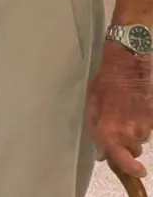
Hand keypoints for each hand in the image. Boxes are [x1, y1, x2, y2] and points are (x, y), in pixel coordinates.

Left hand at [86, 40, 151, 177]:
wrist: (126, 67)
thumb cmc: (104, 85)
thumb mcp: (92, 107)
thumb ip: (96, 131)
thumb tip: (102, 152)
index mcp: (109, 134)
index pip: (122, 163)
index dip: (130, 170)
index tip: (137, 172)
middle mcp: (128, 135)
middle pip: (133, 151)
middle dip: (128, 145)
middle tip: (121, 129)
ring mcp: (143, 127)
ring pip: (141, 139)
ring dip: (135, 133)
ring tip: (126, 113)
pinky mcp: (152, 119)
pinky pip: (148, 128)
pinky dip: (143, 122)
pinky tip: (135, 108)